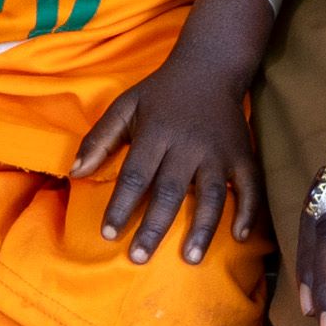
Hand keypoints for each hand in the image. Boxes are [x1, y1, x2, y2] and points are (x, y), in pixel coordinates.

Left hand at [73, 60, 266, 266]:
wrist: (210, 67)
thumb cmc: (161, 92)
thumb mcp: (125, 106)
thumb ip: (99, 138)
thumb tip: (75, 173)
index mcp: (156, 132)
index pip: (136, 175)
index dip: (121, 206)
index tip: (108, 234)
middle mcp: (188, 145)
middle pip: (170, 192)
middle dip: (154, 227)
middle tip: (139, 257)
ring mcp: (219, 152)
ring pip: (211, 195)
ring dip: (202, 229)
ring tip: (190, 259)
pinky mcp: (242, 155)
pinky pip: (250, 186)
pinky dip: (249, 211)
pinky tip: (241, 236)